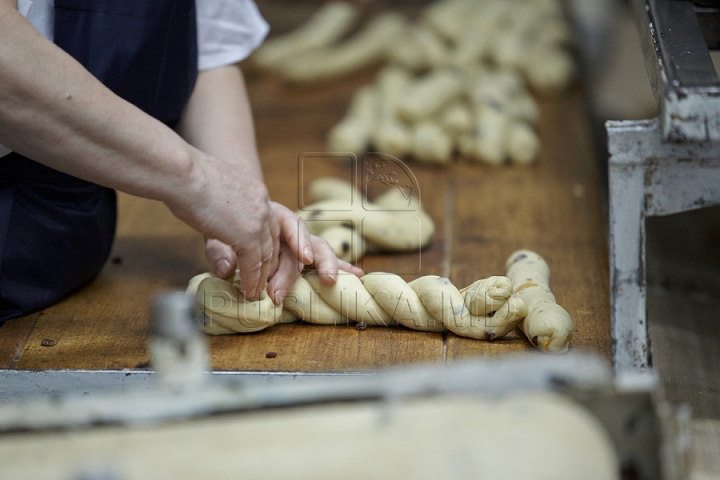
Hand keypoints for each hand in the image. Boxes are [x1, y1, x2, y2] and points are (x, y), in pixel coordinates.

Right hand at [166, 154, 280, 299]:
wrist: (183, 173)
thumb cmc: (185, 176)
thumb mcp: (211, 192)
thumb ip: (220, 211)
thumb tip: (215, 219)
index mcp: (255, 190)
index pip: (269, 223)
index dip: (265, 244)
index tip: (260, 260)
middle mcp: (263, 203)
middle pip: (273, 240)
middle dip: (269, 264)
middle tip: (262, 282)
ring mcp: (259, 220)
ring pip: (267, 255)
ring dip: (261, 277)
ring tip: (254, 292)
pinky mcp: (249, 235)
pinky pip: (255, 264)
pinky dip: (251, 280)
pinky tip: (247, 290)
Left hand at [203, 201, 363, 303]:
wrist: (231, 208)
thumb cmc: (226, 221)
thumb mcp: (217, 232)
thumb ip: (220, 249)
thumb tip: (227, 269)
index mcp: (273, 216)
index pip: (289, 227)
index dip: (296, 244)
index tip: (300, 261)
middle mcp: (290, 229)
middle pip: (302, 246)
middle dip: (293, 271)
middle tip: (277, 295)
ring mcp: (300, 243)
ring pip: (318, 252)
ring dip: (325, 267)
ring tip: (332, 281)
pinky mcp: (304, 257)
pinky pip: (323, 262)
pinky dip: (341, 267)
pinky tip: (358, 276)